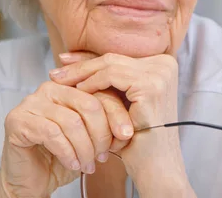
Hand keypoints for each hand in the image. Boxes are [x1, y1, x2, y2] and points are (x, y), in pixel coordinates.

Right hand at [0, 66, 132, 197]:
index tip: (125, 137)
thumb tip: (127, 128)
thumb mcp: (91, 135)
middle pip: (89, 104)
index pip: (101, 93)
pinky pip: (52, 134)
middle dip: (101, 134)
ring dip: (84, 148)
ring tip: (88, 164)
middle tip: (103, 155)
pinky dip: (67, 152)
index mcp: (70, 85)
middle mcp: (49, 88)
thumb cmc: (63, 155)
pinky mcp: (17, 120)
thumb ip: (105, 122)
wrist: (32, 179)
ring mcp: (31, 103)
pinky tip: (72, 164)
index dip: (117, 116)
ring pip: (72, 122)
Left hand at [50, 52, 194, 195]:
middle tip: (56, 72)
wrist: (156, 163)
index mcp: (164, 64)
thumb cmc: (139, 136)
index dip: (90, 58)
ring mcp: (160, 74)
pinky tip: (77, 92)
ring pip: (110, 64)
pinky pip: (111, 77)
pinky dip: (92, 83)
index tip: (64, 61)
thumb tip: (72, 60)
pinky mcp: (150, 86)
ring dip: (81, 73)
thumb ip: (109, 80)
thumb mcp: (123, 101)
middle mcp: (165, 64)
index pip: (119, 56)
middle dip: (81, 64)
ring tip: (59, 82)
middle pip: (114, 58)